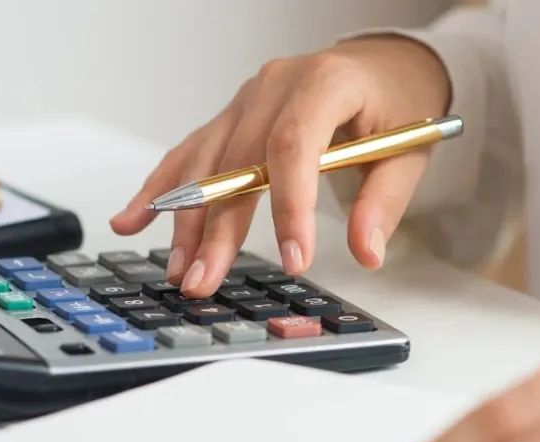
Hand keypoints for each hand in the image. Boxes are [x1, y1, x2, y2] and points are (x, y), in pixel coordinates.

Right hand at [109, 36, 449, 296]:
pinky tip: (131, 220)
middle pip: (237, 161)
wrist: (380, 65)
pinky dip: (160, 189)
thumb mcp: (408, 148)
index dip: (289, 204)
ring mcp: (245, 101)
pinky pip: (190, 154)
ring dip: (185, 220)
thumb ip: (384, 201)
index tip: (294, 258)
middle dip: (219, 227)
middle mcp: (274, 86)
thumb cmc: (395, 101)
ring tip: (176, 269)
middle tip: (205, 279)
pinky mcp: (230, 119)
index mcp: (324, 83)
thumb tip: (366, 252)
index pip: (294, 145)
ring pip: (205, 162)